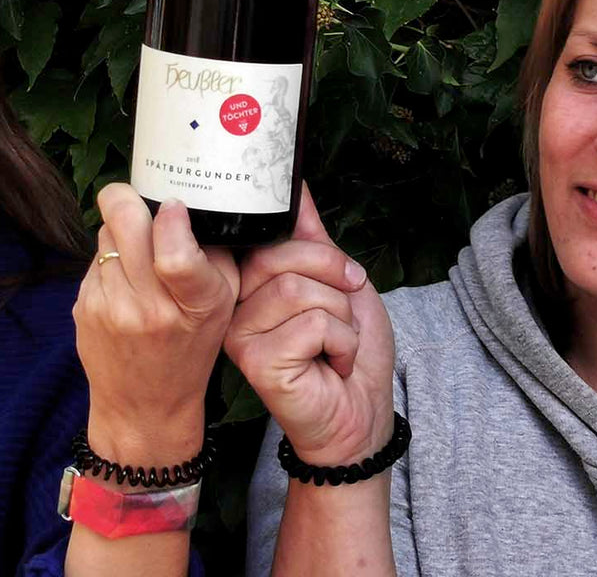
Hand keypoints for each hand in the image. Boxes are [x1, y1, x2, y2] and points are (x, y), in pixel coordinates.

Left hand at [73, 184, 239, 461]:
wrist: (143, 407)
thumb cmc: (190, 350)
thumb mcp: (223, 305)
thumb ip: (213, 252)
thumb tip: (188, 202)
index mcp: (193, 305)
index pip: (175, 252)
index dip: (171, 216)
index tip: (174, 207)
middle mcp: (147, 307)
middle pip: (124, 220)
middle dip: (130, 200)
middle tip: (141, 204)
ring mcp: (108, 306)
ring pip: (105, 233)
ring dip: (120, 232)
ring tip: (138, 253)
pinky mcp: (82, 307)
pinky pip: (94, 258)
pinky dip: (109, 259)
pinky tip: (124, 282)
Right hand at [224, 184, 394, 465]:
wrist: (362, 413)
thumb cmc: (349, 352)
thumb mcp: (339, 282)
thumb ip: (312, 237)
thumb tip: (295, 184)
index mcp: (249, 282)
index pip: (270, 235)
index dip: (317, 252)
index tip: (343, 277)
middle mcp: (234, 306)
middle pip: (283, 258)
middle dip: (335, 282)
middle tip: (346, 316)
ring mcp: (240, 334)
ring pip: (298, 291)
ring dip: (341, 319)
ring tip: (335, 345)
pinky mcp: (256, 362)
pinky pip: (311, 324)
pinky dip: (342, 343)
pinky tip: (331, 366)